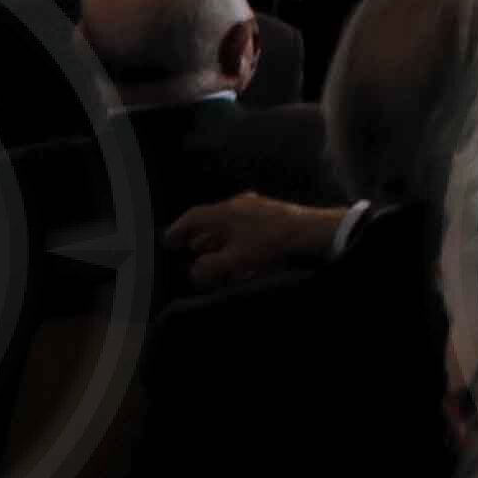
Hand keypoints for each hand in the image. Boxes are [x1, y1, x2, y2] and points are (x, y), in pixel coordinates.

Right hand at [166, 190, 360, 288]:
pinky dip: (236, 243)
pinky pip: (246, 229)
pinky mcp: (272, 217)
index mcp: (226, 211)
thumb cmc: (271, 242)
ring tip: (211, 256)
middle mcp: (240, 206)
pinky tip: (240, 260)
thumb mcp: (236, 259)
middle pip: (211, 220)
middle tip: (188, 249)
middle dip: (199, 237)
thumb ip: (210, 267)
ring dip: (218, 241)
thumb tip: (195, 272)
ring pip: (229, 225)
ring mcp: (257, 209)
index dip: (178, 230)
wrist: (310, 231)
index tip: (168, 241)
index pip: (194, 217)